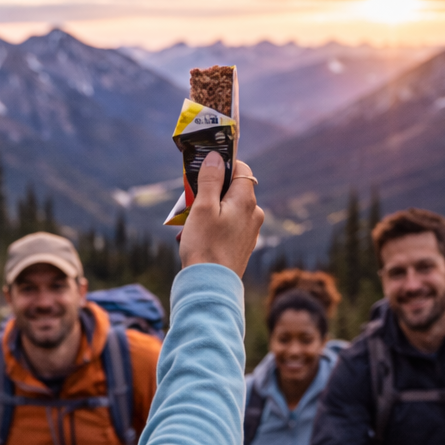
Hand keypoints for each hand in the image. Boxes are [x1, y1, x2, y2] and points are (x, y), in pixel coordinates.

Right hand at [179, 155, 263, 278]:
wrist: (211, 286)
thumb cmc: (205, 246)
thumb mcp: (203, 207)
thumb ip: (210, 179)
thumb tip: (216, 157)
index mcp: (246, 199)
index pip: (240, 168)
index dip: (222, 166)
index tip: (203, 173)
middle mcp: (254, 213)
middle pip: (233, 190)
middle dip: (211, 192)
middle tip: (190, 203)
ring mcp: (251, 231)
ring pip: (230, 209)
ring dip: (210, 211)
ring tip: (191, 225)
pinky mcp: (244, 246)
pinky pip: (230, 227)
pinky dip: (215, 227)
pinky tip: (199, 239)